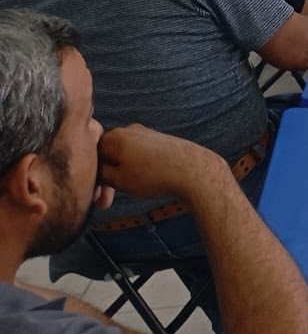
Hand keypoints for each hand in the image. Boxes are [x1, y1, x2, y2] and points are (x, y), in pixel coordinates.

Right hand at [97, 125, 227, 204]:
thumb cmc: (153, 175)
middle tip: (104, 203)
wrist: (193, 170)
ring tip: (122, 195)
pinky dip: (133, 169)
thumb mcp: (118, 179)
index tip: (93, 196)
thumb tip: (92, 171)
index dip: (89, 176)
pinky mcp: (159, 141)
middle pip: (107, 155)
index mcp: (115, 136)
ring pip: (122, 156)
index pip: (90, 154)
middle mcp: (129, 130)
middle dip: (104, 179)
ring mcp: (146, 134)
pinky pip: (137, 155)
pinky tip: (139, 183)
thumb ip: (99, 173)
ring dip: (118, 176)